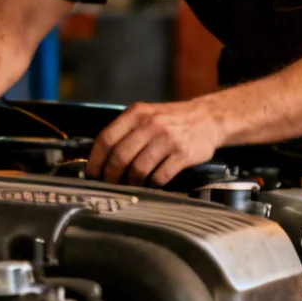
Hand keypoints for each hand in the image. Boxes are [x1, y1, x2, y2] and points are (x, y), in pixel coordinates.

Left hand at [87, 100, 225, 186]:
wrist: (208, 118)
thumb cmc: (172, 120)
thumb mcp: (147, 115)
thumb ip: (126, 131)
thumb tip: (102, 159)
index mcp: (137, 114)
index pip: (107, 139)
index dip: (96, 160)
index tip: (93, 174)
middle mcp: (151, 125)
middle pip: (120, 157)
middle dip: (111, 176)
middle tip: (109, 185)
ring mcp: (168, 139)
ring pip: (139, 169)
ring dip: (131, 182)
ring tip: (130, 186)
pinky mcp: (183, 154)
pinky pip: (160, 176)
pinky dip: (152, 185)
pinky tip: (150, 185)